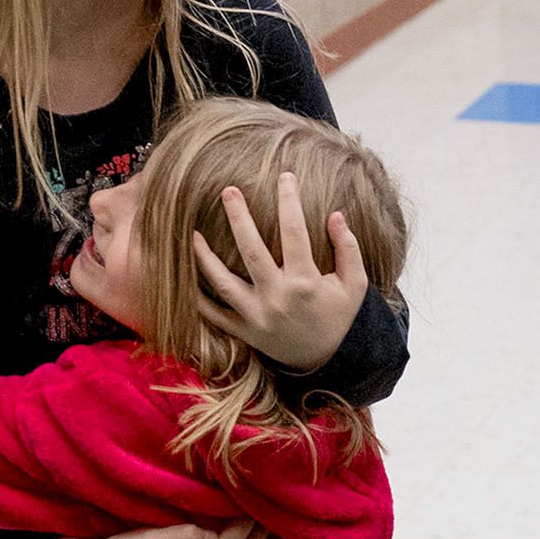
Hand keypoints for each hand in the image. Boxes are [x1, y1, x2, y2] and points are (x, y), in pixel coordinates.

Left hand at [192, 168, 370, 371]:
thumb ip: (349, 249)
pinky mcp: (244, 332)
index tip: (286, 177)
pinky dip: (195, 298)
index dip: (290, 201)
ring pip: (222, 282)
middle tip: (228, 191)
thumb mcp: (355, 285)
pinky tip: (183, 275)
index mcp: (306, 282)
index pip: (295, 233)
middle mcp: (278, 297)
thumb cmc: (339, 317)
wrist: (329, 361)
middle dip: (239, 218)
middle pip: (252, 251)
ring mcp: (257, 316)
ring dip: (204, 257)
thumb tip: (336, 216)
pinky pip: (212, 315)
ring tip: (191, 232)